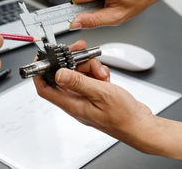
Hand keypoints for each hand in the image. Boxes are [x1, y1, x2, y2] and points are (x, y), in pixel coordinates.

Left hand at [33, 40, 152, 143]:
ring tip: (102, 74)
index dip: (39, 73)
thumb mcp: (100, 94)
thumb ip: (78, 82)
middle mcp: (75, 102)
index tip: (42, 59)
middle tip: (83, 54)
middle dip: (74, 63)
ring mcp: (85, 98)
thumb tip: (59, 74)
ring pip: (78, 75)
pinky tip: (105, 77)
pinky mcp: (95, 95)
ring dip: (89, 68)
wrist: (141, 126)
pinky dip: (97, 74)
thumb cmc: (123, 116)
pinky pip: (89, 79)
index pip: (44, 88)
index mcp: (71, 104)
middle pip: (64, 76)